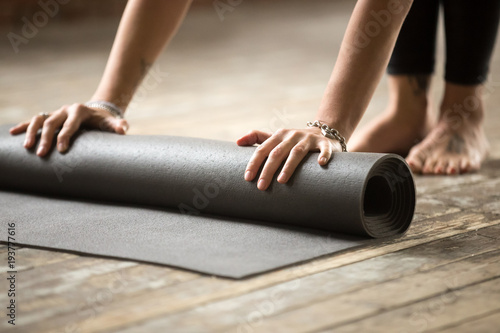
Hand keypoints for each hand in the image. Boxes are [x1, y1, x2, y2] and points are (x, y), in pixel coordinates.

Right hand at [9, 103, 128, 156]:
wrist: (97, 112)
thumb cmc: (104, 122)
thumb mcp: (112, 123)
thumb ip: (117, 125)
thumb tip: (123, 129)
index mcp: (80, 110)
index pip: (71, 124)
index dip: (66, 136)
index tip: (62, 150)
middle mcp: (65, 109)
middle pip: (52, 122)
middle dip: (46, 138)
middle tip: (42, 154)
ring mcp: (56, 112)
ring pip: (40, 119)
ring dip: (32, 132)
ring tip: (27, 147)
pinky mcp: (50, 116)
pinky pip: (34, 120)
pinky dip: (24, 126)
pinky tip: (13, 134)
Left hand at [236, 128, 340, 190]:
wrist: (323, 132)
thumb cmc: (293, 140)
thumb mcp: (276, 137)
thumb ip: (257, 138)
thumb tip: (237, 142)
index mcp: (279, 135)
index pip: (263, 149)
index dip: (254, 163)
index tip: (248, 178)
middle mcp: (292, 135)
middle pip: (277, 152)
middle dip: (268, 169)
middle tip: (261, 186)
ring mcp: (309, 139)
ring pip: (297, 152)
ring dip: (289, 166)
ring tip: (281, 181)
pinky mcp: (325, 143)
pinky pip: (324, 149)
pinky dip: (323, 155)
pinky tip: (320, 164)